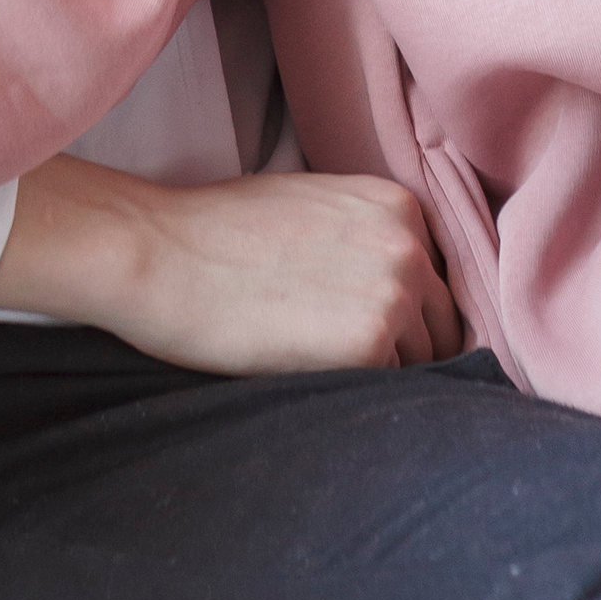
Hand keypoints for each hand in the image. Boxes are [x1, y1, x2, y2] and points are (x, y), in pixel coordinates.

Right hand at [0, 153, 464, 376]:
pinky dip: (361, 393)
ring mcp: (394, 295)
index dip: (411, 312)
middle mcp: (409, 246)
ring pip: (421, 360)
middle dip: (408, 346)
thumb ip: (364, 239)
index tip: (379, 331)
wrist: (160, 255)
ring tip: (324, 370)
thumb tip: (390, 288)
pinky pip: (387, 388)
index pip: (436, 278)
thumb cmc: (216, 231)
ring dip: (386, 373)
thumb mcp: (313, 208)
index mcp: (398, 206)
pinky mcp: (368, 345)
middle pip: (440, 322)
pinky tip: (313, 379)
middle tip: (350, 365)